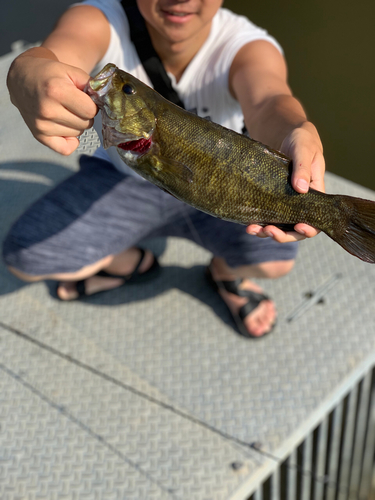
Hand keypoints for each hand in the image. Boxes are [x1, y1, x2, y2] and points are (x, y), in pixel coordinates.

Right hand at [7, 48, 96, 154]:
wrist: (24, 79)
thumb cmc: (50, 75)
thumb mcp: (71, 71)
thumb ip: (91, 85)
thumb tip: (105, 101)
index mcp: (57, 91)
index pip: (90, 110)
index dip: (91, 105)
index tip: (85, 99)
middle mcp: (47, 110)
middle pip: (85, 124)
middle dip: (84, 114)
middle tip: (73, 105)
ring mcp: (42, 125)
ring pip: (78, 134)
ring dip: (76, 125)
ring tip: (65, 111)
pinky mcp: (39, 136)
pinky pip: (66, 149)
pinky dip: (70, 141)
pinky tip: (65, 128)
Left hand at [246, 122, 324, 242]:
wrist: (285, 133)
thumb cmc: (301, 139)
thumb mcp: (304, 149)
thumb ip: (303, 167)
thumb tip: (301, 188)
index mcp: (315, 194)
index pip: (315, 220)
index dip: (308, 229)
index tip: (299, 227)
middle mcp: (300, 203)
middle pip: (294, 230)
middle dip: (282, 235)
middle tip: (268, 231)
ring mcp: (285, 204)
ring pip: (278, 226)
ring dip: (265, 231)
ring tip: (251, 229)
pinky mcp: (270, 200)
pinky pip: (266, 217)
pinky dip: (257, 223)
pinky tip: (247, 224)